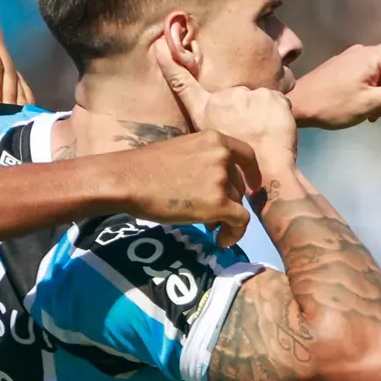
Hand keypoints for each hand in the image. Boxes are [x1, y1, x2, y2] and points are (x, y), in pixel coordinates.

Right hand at [109, 131, 261, 248]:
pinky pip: (239, 222)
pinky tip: (221, 241)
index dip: (252, 173)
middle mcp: (222, 157)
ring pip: (237, 204)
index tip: (252, 186)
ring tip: (208, 228)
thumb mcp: (180, 151)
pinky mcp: (218, 203)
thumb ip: (202, 161)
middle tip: (211, 215)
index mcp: (213, 139)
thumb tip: (213, 187)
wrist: (128, 180)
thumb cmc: (144, 167)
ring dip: (225, 217)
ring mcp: (221, 180)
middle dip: (229, 200)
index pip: (245, 154)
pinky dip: (234, 234)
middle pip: (237, 185)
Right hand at [157, 58, 297, 179]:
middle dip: (244, 112)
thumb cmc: (239, 171)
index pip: (183, 85)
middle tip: (251, 136)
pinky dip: (281, 116)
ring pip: (259, 101)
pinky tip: (277, 133)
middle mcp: (221, 100)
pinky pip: (279, 103)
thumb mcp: (210, 152)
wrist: (266, 174)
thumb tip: (215, 132)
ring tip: (265, 138)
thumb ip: (210, 133)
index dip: (171, 66)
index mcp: (204, 113)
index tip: (162, 47)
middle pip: (237, 97)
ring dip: (263, 115)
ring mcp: (245, 96)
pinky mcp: (269, 97)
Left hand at [288, 37, 380, 129]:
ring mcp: (354, 61)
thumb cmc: (330, 105)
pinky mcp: (346, 69)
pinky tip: (364, 111)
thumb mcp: (368, 104)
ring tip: (370, 114)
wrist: (295, 104)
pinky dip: (374, 93)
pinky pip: (371, 78)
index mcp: (371, 57)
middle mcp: (364, 53)